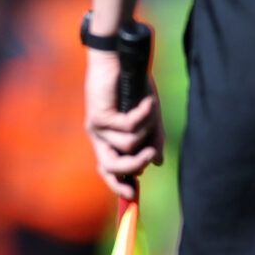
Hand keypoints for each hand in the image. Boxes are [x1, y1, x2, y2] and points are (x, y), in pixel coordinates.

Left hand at [83, 44, 162, 201]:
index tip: (133, 194)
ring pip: (128, 145)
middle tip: (151, 154)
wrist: (118, 60)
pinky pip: (130, 127)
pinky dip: (144, 114)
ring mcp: (96, 128)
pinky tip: (147, 101)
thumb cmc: (132, 88)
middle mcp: (98, 137)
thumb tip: (157, 163)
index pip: (107, 171)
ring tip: (148, 110)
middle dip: (134, 165)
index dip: (118, 185)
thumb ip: (152, 139)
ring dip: (146, 129)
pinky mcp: (99, 116)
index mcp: (106, 141)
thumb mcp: (147, 118)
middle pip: (111, 167)